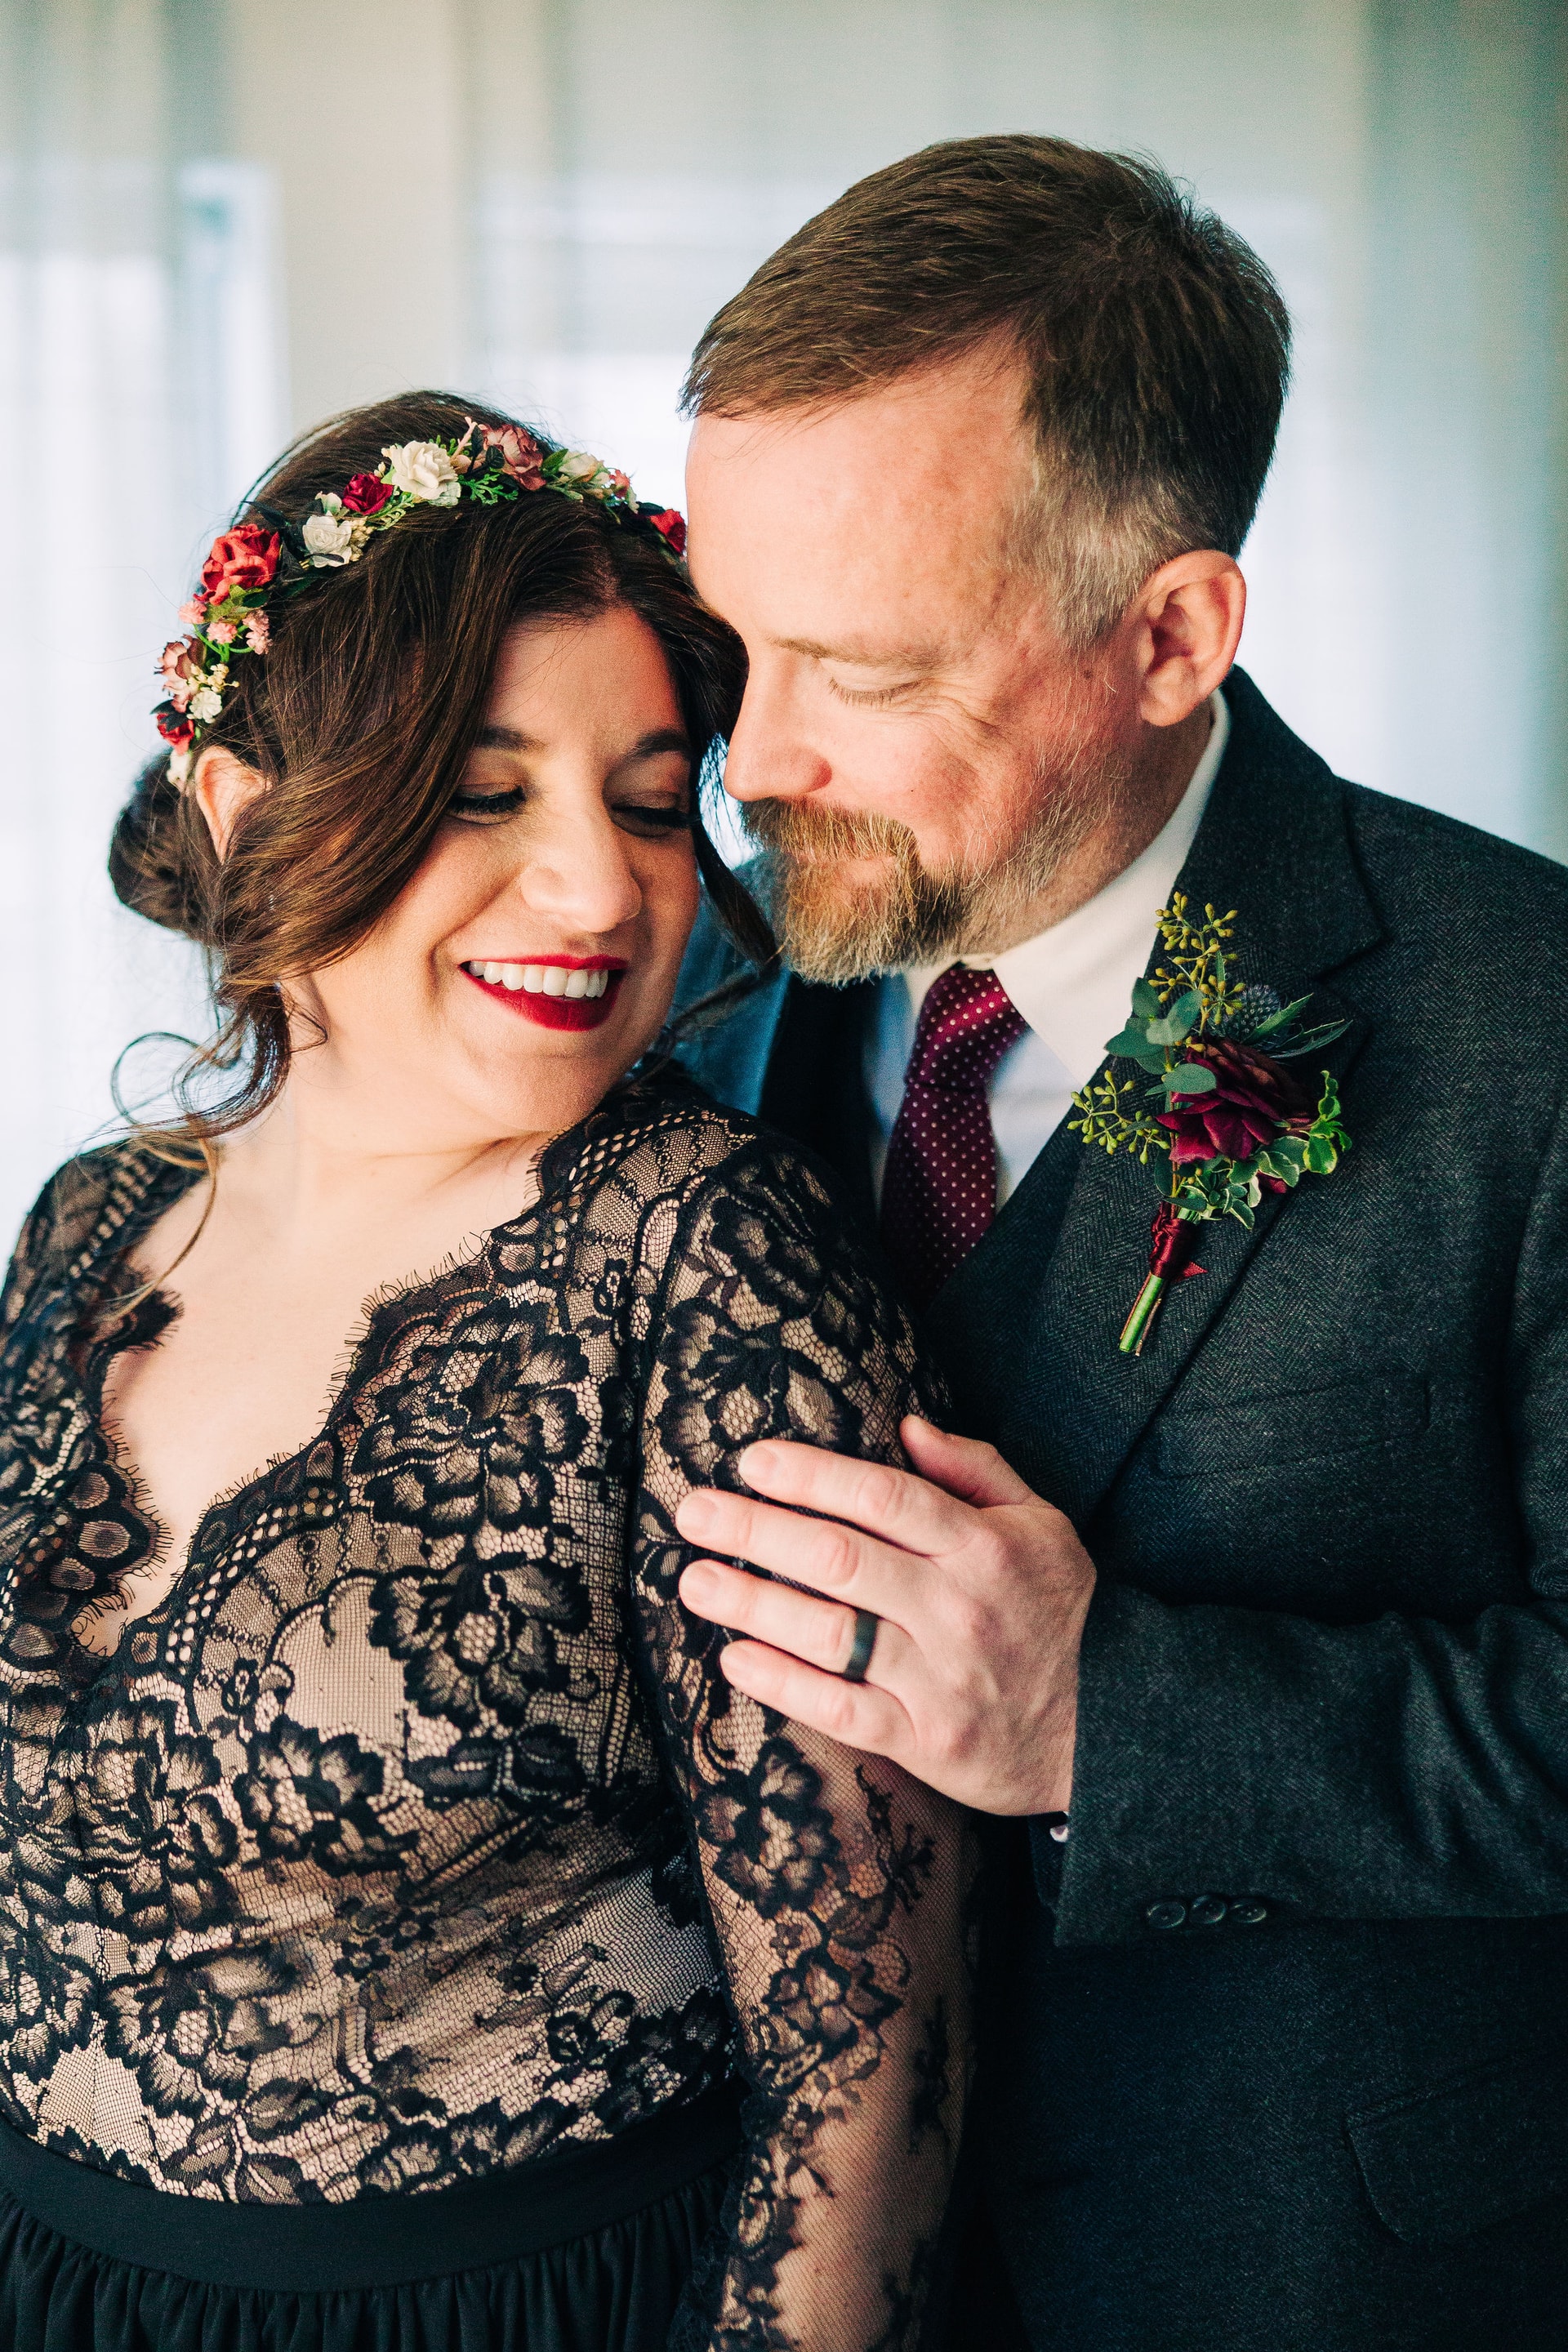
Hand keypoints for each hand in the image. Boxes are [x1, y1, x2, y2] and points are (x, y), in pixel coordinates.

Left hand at [674, 1417, 1094, 1814]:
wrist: (1118, 1726)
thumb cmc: (1065, 1611)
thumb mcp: (1042, 1523)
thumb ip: (975, 1469)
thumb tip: (906, 1423)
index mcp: (983, 1546)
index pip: (883, 1497)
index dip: (812, 1475)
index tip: (752, 1461)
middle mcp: (957, 1608)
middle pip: (840, 1558)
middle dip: (757, 1530)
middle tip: (694, 1511)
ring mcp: (940, 1678)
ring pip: (830, 1634)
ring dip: (753, 1604)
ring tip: (695, 1580)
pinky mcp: (927, 1741)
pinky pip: (841, 1708)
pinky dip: (784, 1683)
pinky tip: (736, 1658)